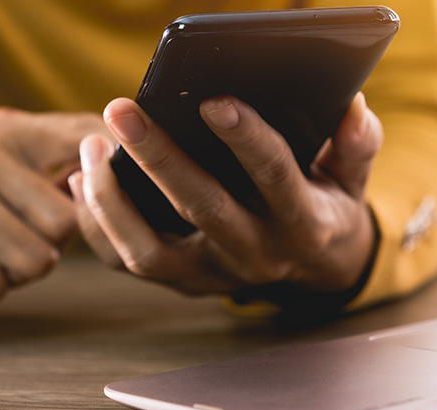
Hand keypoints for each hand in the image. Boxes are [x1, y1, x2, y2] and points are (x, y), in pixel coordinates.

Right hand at [0, 108, 111, 321]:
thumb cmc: (3, 215)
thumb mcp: (47, 180)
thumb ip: (93, 162)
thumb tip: (129, 156)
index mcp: (11, 128)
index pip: (90, 153)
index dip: (102, 192)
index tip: (92, 204)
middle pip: (64, 221)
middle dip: (53, 245)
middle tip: (22, 236)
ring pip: (34, 260)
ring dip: (22, 272)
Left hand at [72, 93, 380, 296]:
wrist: (314, 269)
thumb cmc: (325, 205)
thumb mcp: (352, 176)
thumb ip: (355, 143)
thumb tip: (352, 104)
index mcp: (303, 224)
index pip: (274, 177)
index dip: (246, 138)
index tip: (213, 99)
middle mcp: (256, 256)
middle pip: (201, 208)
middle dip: (158, 157)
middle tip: (121, 110)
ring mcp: (213, 276)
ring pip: (149, 251)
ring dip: (112, 199)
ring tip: (90, 147)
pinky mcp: (182, 283)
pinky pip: (127, 261)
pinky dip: (97, 225)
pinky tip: (81, 179)